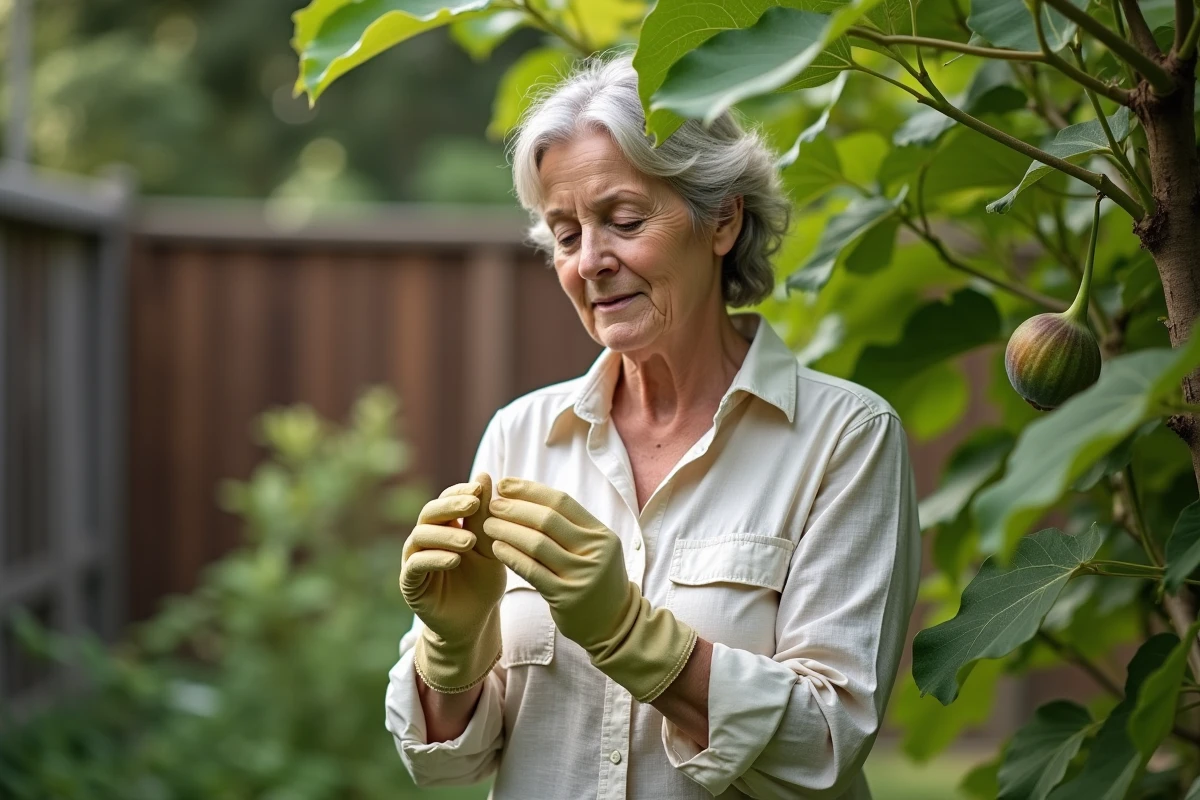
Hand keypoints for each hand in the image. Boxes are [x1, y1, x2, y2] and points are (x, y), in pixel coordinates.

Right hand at [400, 473, 505, 693]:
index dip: (460, 491)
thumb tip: (484, 475)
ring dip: (446, 534)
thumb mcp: (489, 548)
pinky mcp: (410, 582)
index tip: (480, 487)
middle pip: (430, 512)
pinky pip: (416, 564)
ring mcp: (414, 558)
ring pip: (421, 535)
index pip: (447, 498)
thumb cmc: (483, 581)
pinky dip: (434, 558)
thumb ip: (485, 517)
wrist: (475, 621)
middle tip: (473, 503)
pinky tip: (454, 560)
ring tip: (470, 540)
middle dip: (451, 505)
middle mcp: (425, 537)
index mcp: (445, 525)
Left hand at [484, 477, 695, 702]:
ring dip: (507, 530)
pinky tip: (496, 547)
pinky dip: (511, 556)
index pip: (562, 502)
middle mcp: (594, 552)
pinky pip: (532, 571)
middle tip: (493, 504)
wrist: (613, 623)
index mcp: (601, 534)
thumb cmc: (595, 579)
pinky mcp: (566, 597)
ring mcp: (581, 575)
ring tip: (489, 524)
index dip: (530, 490)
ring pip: (536, 544)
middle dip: (515, 508)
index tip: (505, 484)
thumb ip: (570, 526)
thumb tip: (528, 495)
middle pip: (548, 520)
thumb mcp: (594, 549)